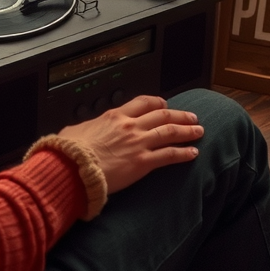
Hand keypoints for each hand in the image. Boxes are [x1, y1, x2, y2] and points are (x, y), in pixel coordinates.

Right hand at [59, 95, 203, 193]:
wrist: (73, 167)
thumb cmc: (70, 151)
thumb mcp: (76, 130)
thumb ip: (87, 128)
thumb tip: (82, 131)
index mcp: (115, 116)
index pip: (143, 102)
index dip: (158, 103)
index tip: (165, 104)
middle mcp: (130, 126)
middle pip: (163, 115)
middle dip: (180, 115)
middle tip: (192, 117)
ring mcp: (138, 143)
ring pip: (170, 132)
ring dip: (187, 131)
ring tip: (199, 131)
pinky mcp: (143, 163)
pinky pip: (169, 155)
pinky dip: (183, 153)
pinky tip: (193, 153)